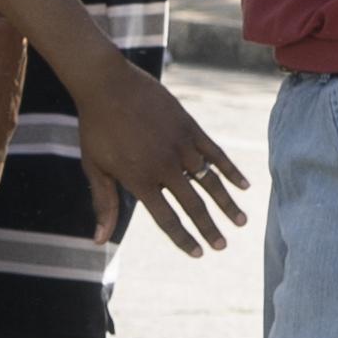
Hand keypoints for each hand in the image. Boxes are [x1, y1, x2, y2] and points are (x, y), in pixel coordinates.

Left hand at [73, 65, 249, 253]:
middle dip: (210, 228)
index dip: (183, 238)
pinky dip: (230, 170)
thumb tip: (99, 241)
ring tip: (241, 222)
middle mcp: (164, 167)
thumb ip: (104, 204)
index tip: (198, 253)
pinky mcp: (190, 127)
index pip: (167, 219)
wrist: (106, 84)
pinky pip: (216, 153)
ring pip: (210, 182)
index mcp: (140, 180)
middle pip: (193, 205)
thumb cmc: (96, 127)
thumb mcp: (94, 168)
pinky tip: (244, 185)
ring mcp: (180, 146)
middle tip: (223, 246)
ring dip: (227, 204)